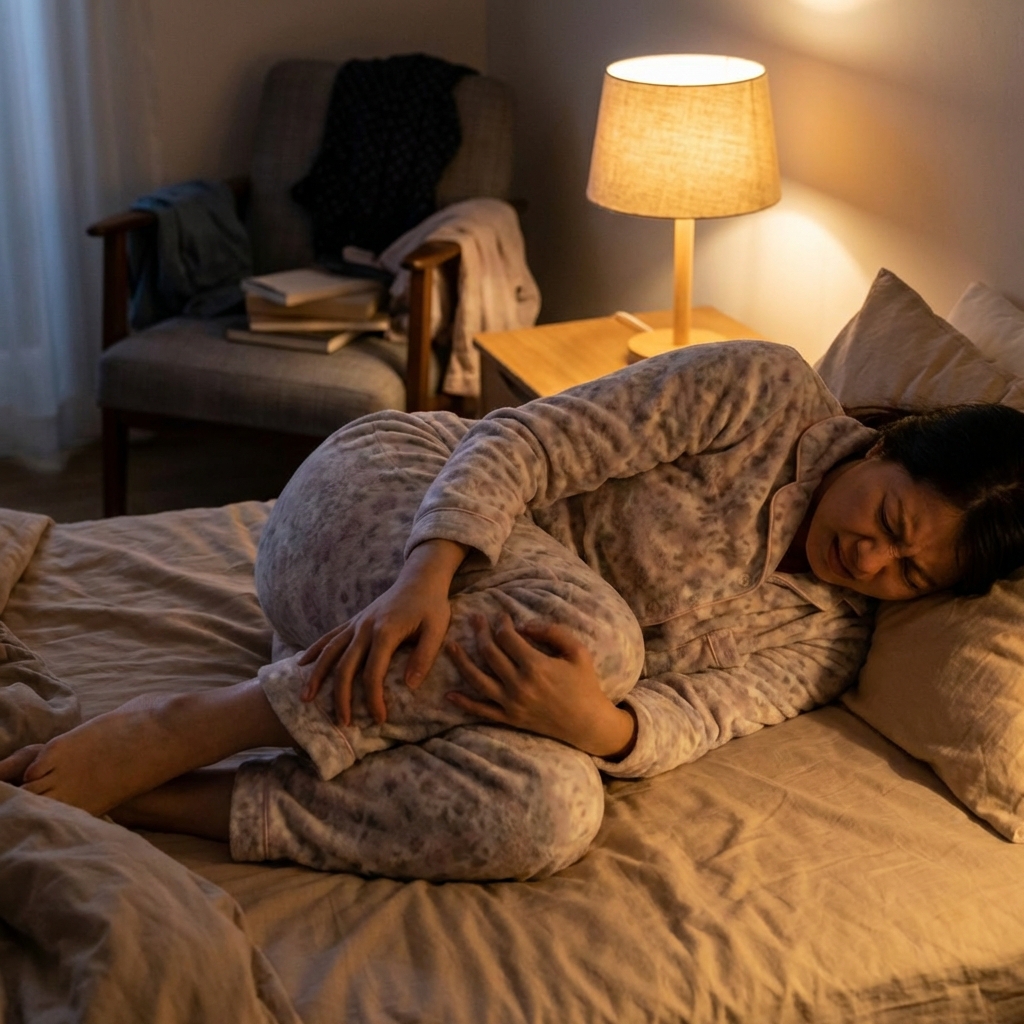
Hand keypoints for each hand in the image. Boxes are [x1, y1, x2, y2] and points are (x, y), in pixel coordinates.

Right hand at [298, 539, 466, 725]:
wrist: (420, 578)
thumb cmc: (432, 606)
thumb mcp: (437, 629)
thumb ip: (424, 657)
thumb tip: (409, 686)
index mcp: (385, 632)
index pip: (373, 672)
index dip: (374, 698)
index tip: (379, 719)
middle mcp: (365, 628)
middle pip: (345, 667)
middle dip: (341, 697)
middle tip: (342, 722)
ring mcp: (356, 623)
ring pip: (330, 652)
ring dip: (317, 676)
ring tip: (306, 699)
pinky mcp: (354, 620)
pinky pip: (329, 637)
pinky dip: (314, 650)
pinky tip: (300, 663)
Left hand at [446, 614, 636, 758]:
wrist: (587, 723)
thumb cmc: (585, 684)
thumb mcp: (577, 652)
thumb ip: (553, 632)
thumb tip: (525, 625)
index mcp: (535, 665)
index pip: (507, 638)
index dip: (501, 622)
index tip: (502, 615)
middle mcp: (518, 684)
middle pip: (489, 652)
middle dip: (480, 632)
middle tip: (475, 619)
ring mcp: (511, 703)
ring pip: (477, 679)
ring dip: (461, 661)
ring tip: (450, 646)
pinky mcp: (509, 718)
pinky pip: (481, 710)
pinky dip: (464, 703)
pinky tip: (449, 694)